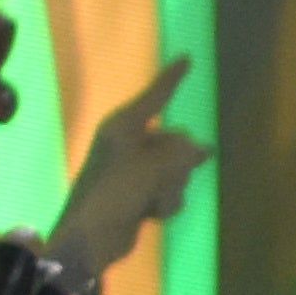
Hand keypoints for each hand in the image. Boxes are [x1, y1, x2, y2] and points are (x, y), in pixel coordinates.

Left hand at [48, 56, 212, 289]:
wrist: (92, 237)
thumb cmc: (118, 191)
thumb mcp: (156, 166)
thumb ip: (183, 152)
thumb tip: (202, 150)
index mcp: (124, 125)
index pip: (156, 95)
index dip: (173, 77)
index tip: (188, 57)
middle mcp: (128, 142)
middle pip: (175, 140)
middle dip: (177, 163)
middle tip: (159, 178)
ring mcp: (134, 169)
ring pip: (176, 169)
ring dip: (170, 186)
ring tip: (150, 198)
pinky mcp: (138, 193)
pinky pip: (169, 190)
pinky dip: (164, 202)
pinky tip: (148, 213)